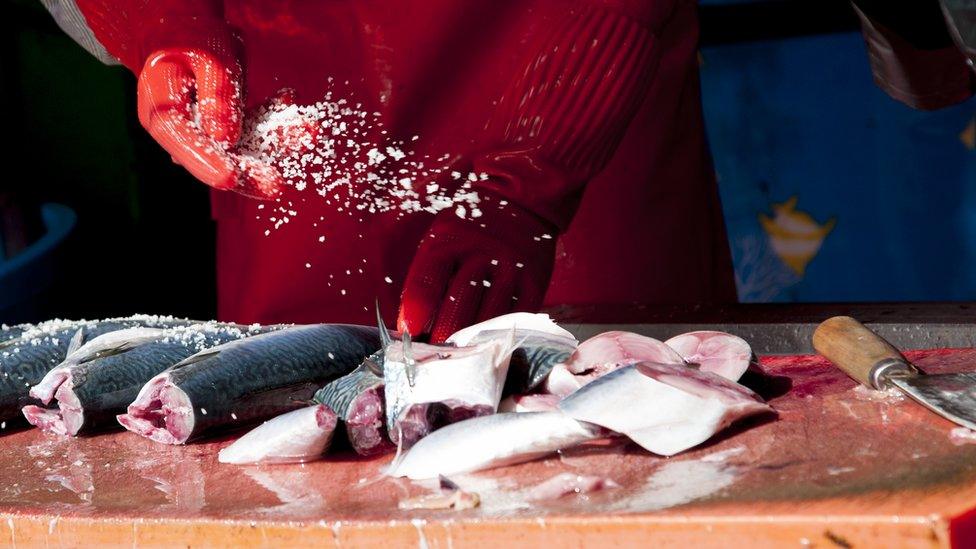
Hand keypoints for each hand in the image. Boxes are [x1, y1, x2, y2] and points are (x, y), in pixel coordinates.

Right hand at [136, 22, 281, 198]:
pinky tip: (290, 98)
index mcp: (161, 110)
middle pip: (216, 157)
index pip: (181, 140)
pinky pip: (258, 127)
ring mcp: (210, 132)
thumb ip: (216, 96)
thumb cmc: (191, 42)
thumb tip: (225, 140)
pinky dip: (278, 116)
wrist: (189, 34)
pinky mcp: (232, 128)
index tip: (229, 178)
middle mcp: (184, 128)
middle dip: (249, 172)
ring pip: (246, 145)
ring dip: (278, 140)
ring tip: (309, 132)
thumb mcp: (204, 58)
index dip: (204, 162)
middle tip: (276, 185)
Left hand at [397, 192, 556, 341]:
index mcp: (449, 240)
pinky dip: (500, 334)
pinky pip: (515, 318)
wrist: (520, 203)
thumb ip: (428, 277)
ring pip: (486, 317)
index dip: (415, 312)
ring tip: (459, 358)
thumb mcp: (441, 238)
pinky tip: (488, 345)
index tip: (410, 333)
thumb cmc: (470, 229)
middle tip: (434, 357)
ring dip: (470, 343)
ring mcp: (510, 269)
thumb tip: (412, 325)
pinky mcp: (534, 283)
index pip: (426, 282)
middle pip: (457, 306)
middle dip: (442, 336)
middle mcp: (481, 253)